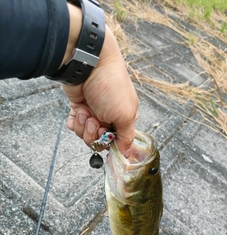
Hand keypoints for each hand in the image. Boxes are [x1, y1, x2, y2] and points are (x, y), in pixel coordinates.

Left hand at [62, 25, 137, 156]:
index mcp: (123, 119)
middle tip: (94, 120)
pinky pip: (74, 125)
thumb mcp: (125, 115)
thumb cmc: (111, 87)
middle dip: (94, 133)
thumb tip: (126, 154)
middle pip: (98, 140)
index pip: (116, 141)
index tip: (105, 136)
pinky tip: (77, 112)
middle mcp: (109, 117)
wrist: (88, 63)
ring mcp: (93, 112)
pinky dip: (74, 122)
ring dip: (83, 126)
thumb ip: (126, 137)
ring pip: (85, 134)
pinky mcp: (78, 107)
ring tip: (85, 111)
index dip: (108, 142)